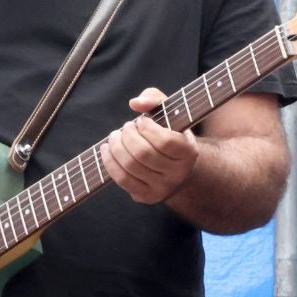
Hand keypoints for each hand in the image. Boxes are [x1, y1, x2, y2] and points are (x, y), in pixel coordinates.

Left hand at [102, 88, 199, 205]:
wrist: (179, 168)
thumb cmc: (171, 134)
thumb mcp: (170, 113)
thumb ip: (154, 99)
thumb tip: (135, 103)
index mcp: (189, 152)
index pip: (165, 141)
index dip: (147, 128)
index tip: (142, 121)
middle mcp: (178, 173)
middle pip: (143, 153)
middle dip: (127, 136)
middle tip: (125, 128)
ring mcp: (163, 188)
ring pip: (130, 166)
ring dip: (115, 147)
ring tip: (114, 136)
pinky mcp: (147, 196)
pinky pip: (122, 179)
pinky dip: (109, 162)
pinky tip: (107, 150)